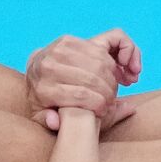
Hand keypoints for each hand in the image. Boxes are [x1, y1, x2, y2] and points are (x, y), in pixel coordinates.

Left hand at [26, 28, 142, 131]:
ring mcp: (59, 49)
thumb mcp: (41, 118)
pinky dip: (123, 52)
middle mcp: (49, 66)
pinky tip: (127, 64)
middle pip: (93, 78)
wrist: (32, 75)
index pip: (81, 95)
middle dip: (110, 92)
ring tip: (123, 83)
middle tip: (113, 100)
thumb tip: (56, 122)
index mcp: (43, 89)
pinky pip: (106, 42)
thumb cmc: (42, 101)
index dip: (100, 105)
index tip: (105, 110)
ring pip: (100, 61)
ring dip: (117, 74)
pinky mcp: (69, 39)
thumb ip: (49, 122)